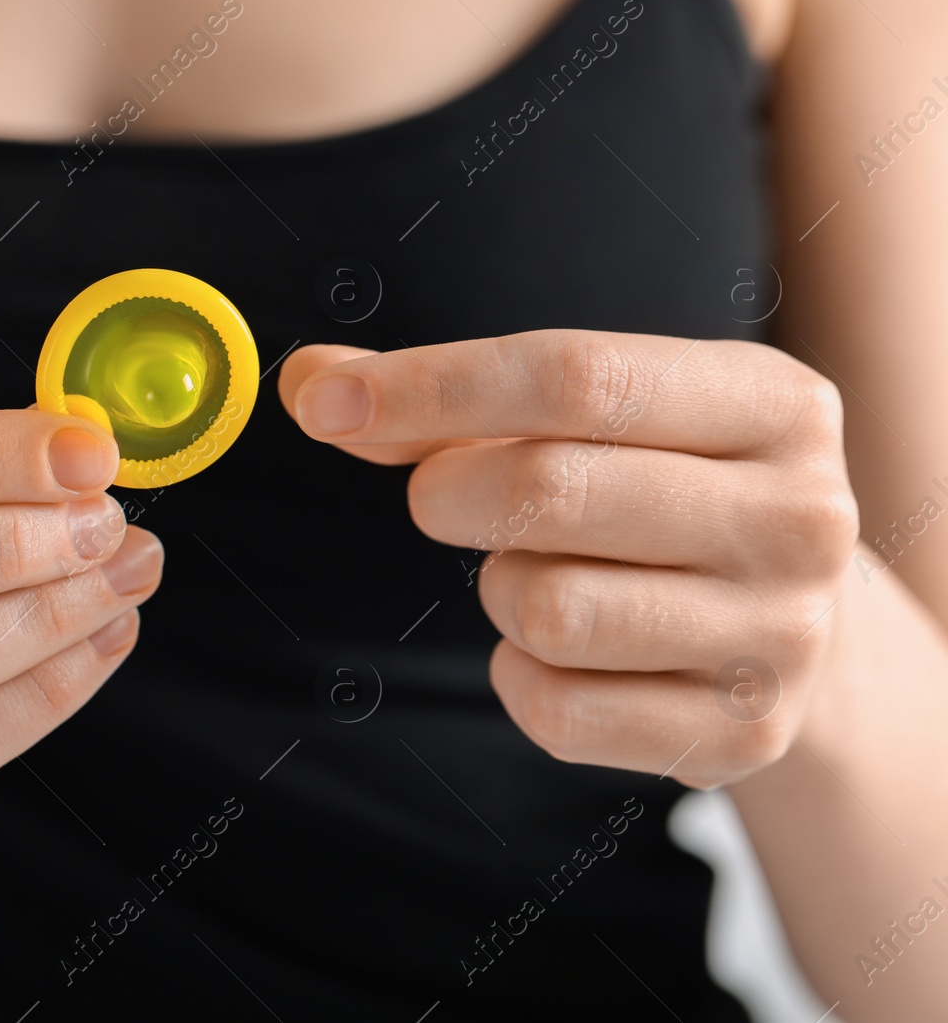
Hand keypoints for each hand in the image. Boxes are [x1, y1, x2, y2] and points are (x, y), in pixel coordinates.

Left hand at [279, 330, 859, 787]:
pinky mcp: (740, 735)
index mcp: (772, 402)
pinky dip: (519, 676)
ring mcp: (778, 636)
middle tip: (444, 498)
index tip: (325, 404)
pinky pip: (555, 707)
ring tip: (544, 574)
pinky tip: (561, 651)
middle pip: (547, 488)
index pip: (576, 375)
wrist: (797, 627)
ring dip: (500, 591)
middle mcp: (798, 516)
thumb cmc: (663, 493)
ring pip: (546, 609)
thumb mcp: (597, 419)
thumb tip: (311, 386)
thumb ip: (447, 401)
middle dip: (447, 493)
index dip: (432, 386)